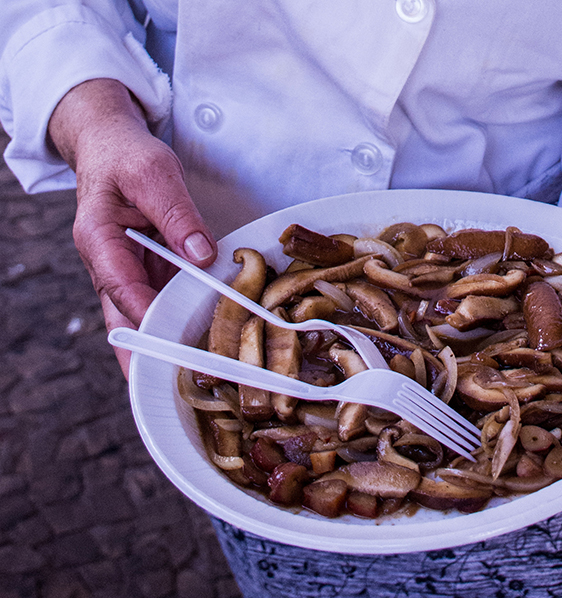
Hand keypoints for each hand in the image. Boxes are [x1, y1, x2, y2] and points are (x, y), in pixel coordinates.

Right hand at [48, 78, 217, 374]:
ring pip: (143, 317)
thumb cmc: (126, 157)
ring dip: (165, 343)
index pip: (121, 287)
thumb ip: (177, 214)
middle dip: (148, 351)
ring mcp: (127, 272)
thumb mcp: (155, 173)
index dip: (147, 316)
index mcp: (99, 240)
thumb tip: (200, 254)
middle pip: (125, 317)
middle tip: (175, 383)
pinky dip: (178, 320)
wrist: (114, 147)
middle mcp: (108, 264)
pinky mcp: (146, 272)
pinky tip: (202, 342)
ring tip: (193, 376)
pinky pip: (160, 303)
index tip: (172, 342)